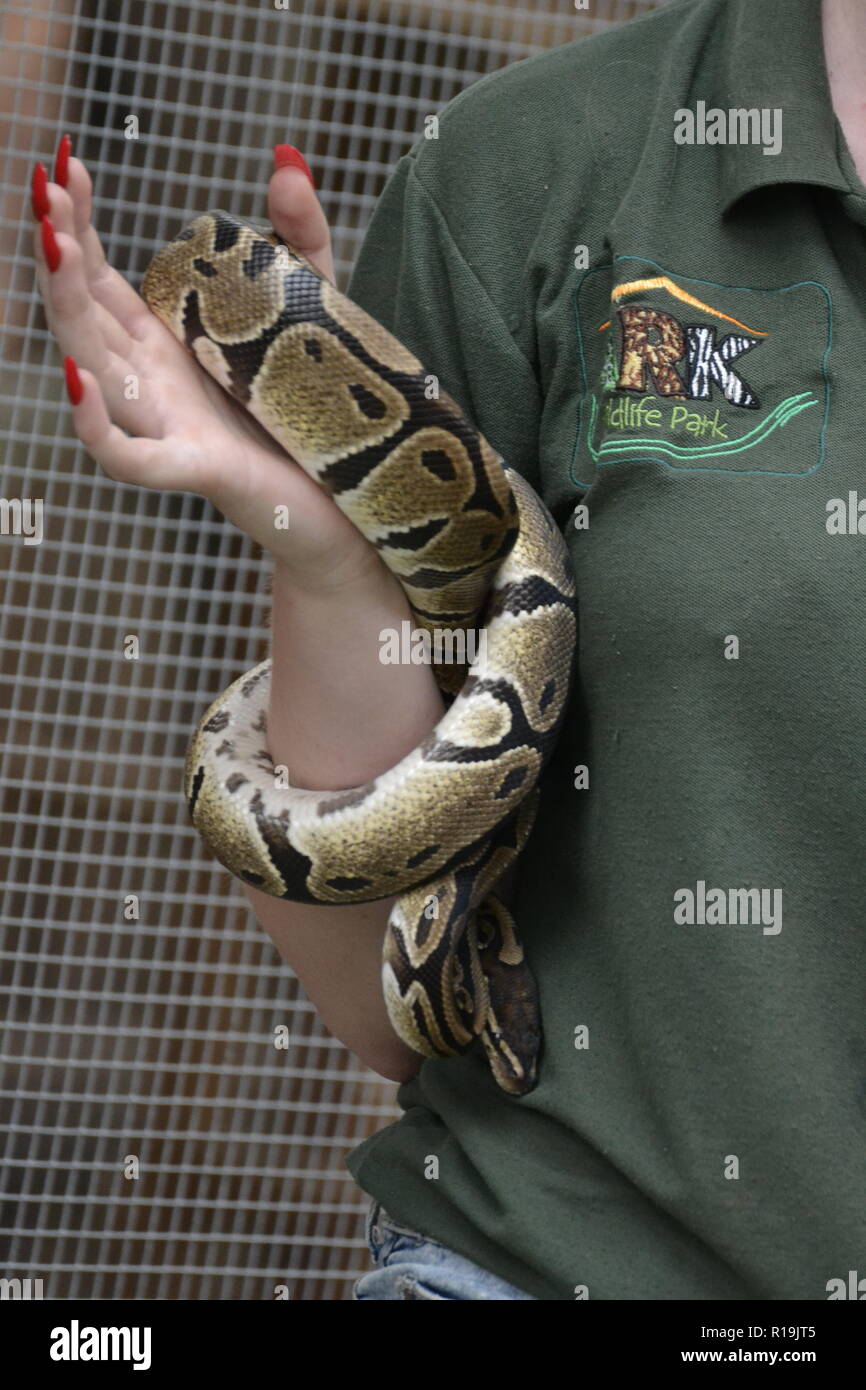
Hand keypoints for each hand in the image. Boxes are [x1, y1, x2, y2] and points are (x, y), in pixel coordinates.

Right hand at [31, 139, 387, 593]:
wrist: (351, 505)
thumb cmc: (319, 414)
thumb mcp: (313, 308)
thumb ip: (300, 237)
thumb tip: (285, 156)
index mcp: (168, 342)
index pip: (103, 275)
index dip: (80, 220)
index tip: (67, 162)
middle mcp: (155, 380)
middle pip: (86, 311)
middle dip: (60, 249)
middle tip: (46, 187)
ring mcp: (169, 424)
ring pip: (95, 368)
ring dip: (67, 309)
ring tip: (55, 246)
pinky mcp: (198, 467)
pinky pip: (129, 455)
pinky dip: (96, 423)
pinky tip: (78, 377)